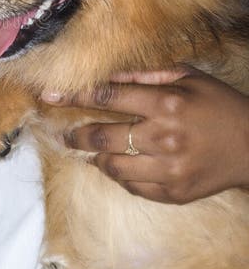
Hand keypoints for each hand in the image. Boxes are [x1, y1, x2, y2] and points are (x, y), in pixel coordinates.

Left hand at [42, 67, 248, 203]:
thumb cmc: (219, 106)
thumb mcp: (189, 77)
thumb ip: (147, 76)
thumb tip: (109, 75)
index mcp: (167, 103)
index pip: (107, 98)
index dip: (73, 96)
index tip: (50, 96)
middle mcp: (164, 137)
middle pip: (102, 137)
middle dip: (76, 134)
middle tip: (66, 133)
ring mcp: (168, 168)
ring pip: (113, 167)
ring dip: (96, 158)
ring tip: (92, 151)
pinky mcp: (174, 193)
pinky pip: (133, 187)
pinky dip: (121, 176)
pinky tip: (121, 166)